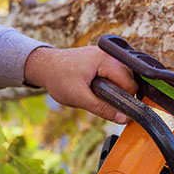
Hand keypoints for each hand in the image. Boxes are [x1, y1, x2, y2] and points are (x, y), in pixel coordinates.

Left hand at [24, 46, 138, 123]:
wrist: (43, 65)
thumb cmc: (58, 78)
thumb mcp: (80, 98)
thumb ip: (103, 109)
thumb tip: (124, 119)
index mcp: (106, 60)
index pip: (130, 84)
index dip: (126, 100)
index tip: (116, 110)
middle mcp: (111, 55)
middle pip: (130, 80)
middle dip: (120, 94)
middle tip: (102, 101)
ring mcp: (108, 55)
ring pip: (124, 78)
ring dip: (115, 90)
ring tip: (97, 94)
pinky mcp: (104, 59)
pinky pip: (116, 74)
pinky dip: (111, 84)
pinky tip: (99, 88)